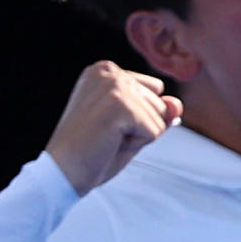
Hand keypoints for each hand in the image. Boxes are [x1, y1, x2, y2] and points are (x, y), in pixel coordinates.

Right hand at [45, 61, 179, 193]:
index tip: (108, 124)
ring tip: (107, 138)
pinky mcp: (120, 104)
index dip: (139, 116)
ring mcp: (114, 85)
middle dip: (141, 126)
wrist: (64, 170)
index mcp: (106, 70)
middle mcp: (109, 71)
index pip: (155, 91)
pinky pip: (155, 131)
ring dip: (139, 136)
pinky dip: (138, 144)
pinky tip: (110, 142)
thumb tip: (177, 104)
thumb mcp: (132, 127)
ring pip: (161, 117)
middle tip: (106, 134)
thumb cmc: (94, 150)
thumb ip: (158, 112)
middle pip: (160, 103)